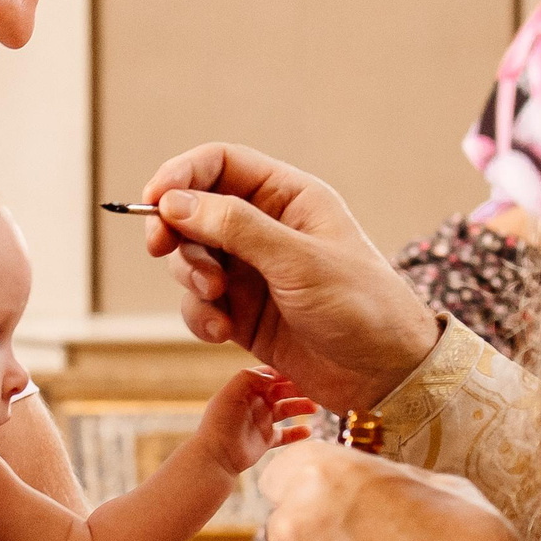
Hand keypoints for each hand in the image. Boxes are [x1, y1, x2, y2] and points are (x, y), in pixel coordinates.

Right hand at [141, 143, 441, 412]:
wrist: (386, 375)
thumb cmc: (362, 306)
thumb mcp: (299, 261)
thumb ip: (236, 228)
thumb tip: (174, 202)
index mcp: (290, 198)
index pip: (222, 165)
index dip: (182, 175)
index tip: (154, 200)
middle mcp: (267, 229)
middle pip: (195, 210)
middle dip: (177, 231)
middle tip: (163, 249)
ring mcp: (252, 271)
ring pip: (191, 258)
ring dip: (190, 277)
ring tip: (215, 298)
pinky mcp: (243, 313)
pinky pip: (201, 302)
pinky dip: (200, 314)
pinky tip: (221, 333)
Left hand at [195, 368, 317, 474]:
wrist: (216, 457)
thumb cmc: (219, 423)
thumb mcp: (230, 394)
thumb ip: (247, 377)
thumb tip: (272, 375)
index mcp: (246, 390)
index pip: (268, 375)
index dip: (283, 372)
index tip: (300, 370)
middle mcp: (255, 403)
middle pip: (281, 390)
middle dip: (297, 388)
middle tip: (314, 388)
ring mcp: (261, 421)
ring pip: (287, 410)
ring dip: (301, 407)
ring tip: (315, 407)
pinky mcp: (266, 440)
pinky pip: (286, 435)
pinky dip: (297, 433)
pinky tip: (308, 431)